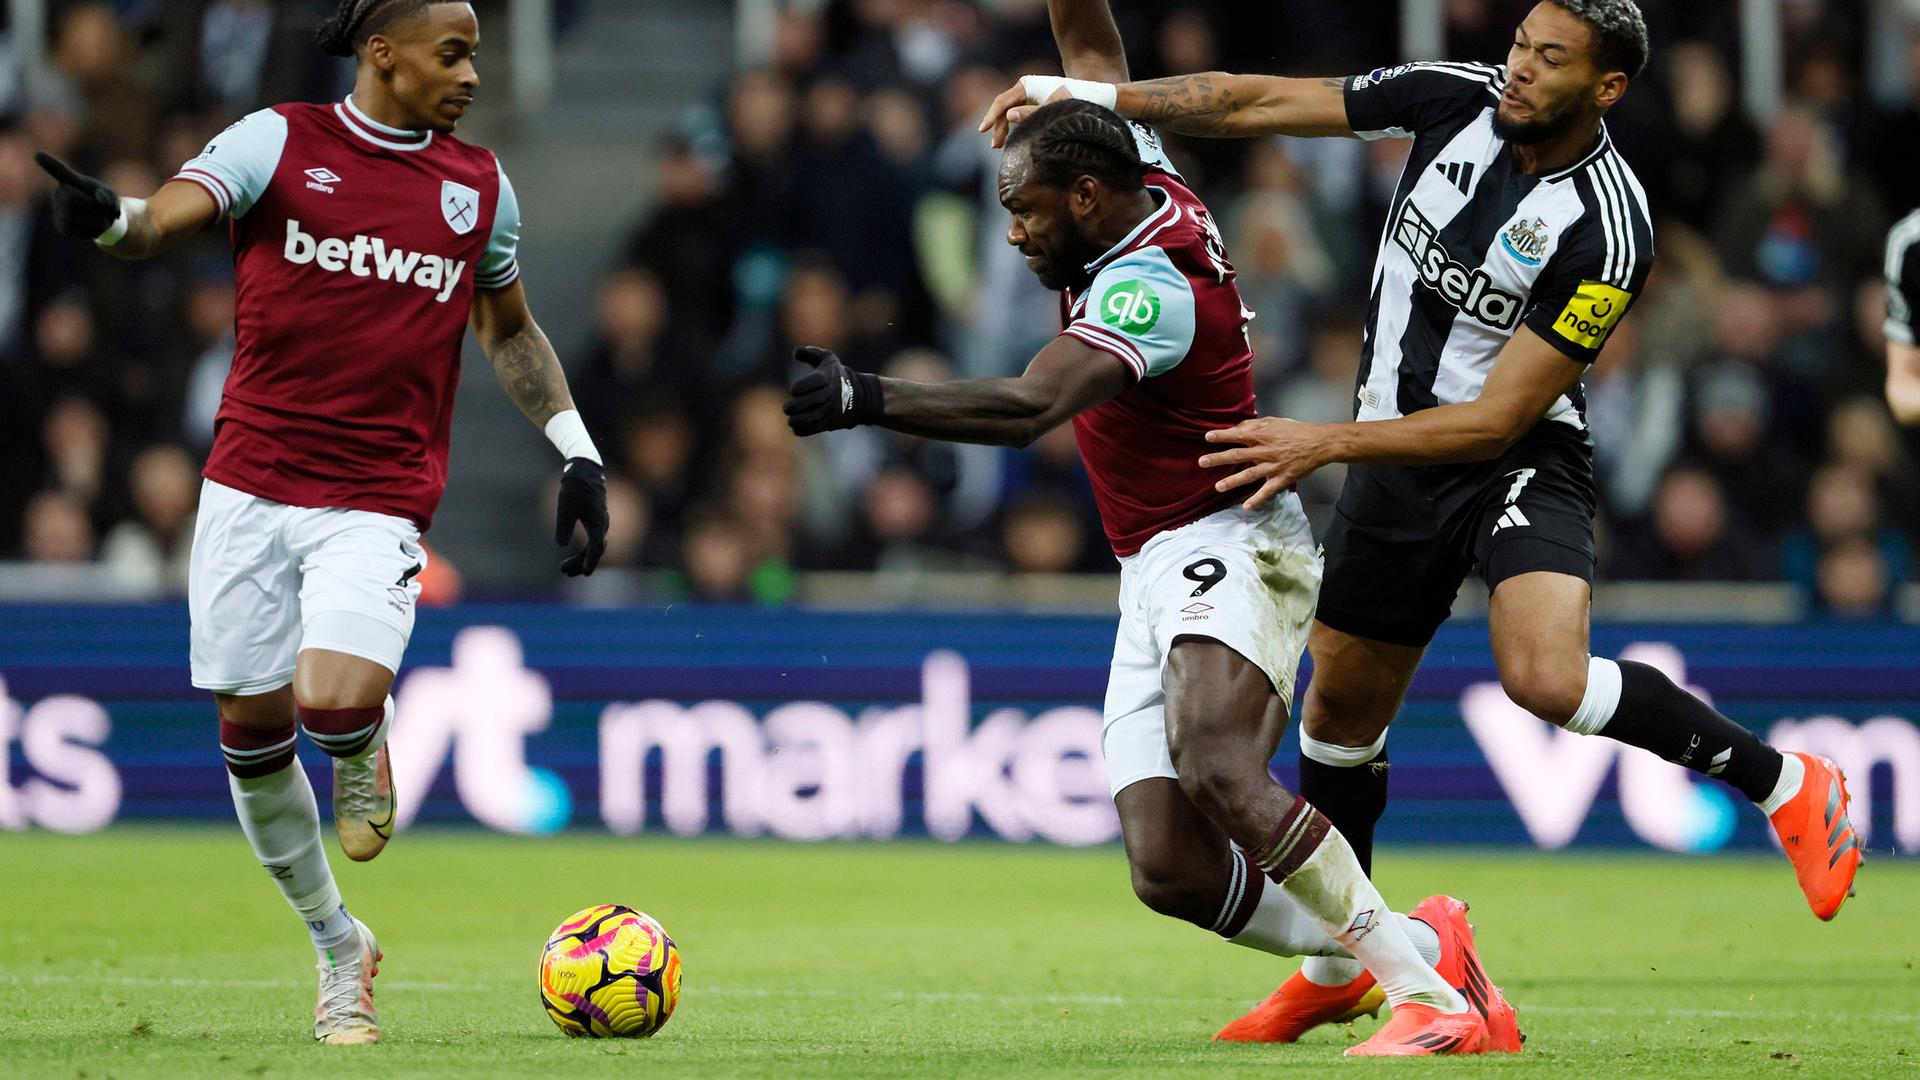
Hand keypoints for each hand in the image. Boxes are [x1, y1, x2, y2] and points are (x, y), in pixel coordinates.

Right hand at [34, 152, 120, 240]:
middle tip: (100, 206)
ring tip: (99, 218)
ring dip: (102, 220)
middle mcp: (59, 194)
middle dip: (96, 206)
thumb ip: (108, 195)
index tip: (38, 155)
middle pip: (78, 200)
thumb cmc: (101, 201)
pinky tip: (91, 226)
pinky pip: (88, 233)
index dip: (49, 163)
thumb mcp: (110, 194)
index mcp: (70, 180)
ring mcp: (59, 212)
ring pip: (88, 220)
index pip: (59, 170)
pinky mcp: (63, 228)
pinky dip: (98, 231)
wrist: (99, 219)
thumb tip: (100, 201)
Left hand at [554, 458, 607, 575]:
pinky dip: (585, 550)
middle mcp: (602, 525)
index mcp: (597, 523)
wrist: (585, 470)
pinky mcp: (597, 520)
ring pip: (594, 546)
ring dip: (581, 558)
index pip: (596, 548)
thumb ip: (564, 527)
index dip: (590, 562)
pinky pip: (593, 540)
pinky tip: (575, 556)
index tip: (585, 574)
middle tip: (563, 572)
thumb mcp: (565, 507)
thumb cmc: (575, 487)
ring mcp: (601, 522)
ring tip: (565, 569)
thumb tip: (562, 545)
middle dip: (580, 563)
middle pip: (595, 550)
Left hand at [784, 345, 882, 435]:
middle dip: (796, 406)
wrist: (862, 396)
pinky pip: (817, 428)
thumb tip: (795, 352)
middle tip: (787, 408)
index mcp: (829, 377)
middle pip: (814, 400)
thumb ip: (810, 353)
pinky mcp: (833, 422)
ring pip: (815, 416)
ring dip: (799, 420)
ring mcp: (834, 408)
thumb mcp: (828, 358)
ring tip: (791, 419)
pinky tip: (796, 427)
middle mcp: (832, 393)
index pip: (815, 381)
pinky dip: (805, 430)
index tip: (794, 390)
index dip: (801, 386)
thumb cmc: (837, 375)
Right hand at [977, 77, 1074, 147]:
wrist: (1089, 96)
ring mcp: (1026, 96)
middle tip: (995, 146)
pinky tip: (1008, 139)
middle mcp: (1023, 88)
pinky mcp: (1031, 104)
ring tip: (998, 145)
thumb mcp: (1054, 109)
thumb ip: (1032, 113)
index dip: (991, 116)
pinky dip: (1010, 126)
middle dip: (996, 126)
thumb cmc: (1073, 101)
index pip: (1002, 101)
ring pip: (1007, 111)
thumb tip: (1009, 116)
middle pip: (1003, 107)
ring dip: (1001, 127)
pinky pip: (1015, 114)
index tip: (983, 130)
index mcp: (1026, 86)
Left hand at [1197, 417, 1331, 510]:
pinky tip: (1246, 507)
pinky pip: (1267, 491)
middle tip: (1202, 462)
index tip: (1207, 437)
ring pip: (1249, 474)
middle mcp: (1265, 451)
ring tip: (1218, 487)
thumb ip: (1256, 425)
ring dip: (1233, 481)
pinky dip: (1257, 499)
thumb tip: (1237, 428)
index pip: (1238, 435)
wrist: (1319, 443)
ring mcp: (1273, 466)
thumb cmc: (1296, 431)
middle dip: (1219, 459)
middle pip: (1238, 455)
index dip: (1222, 436)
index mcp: (1263, 435)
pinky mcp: (1282, 479)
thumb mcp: (1275, 422)